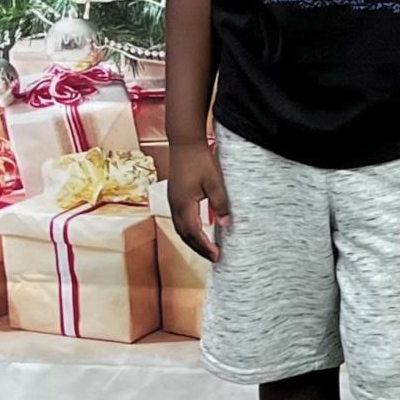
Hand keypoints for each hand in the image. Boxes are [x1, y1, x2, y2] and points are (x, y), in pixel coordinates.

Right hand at [167, 142, 228, 262]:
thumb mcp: (215, 182)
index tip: (217, 256)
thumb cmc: (200, 160)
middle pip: (184, 234)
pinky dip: (189, 230)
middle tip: (213, 257)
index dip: (205, 247)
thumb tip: (226, 224)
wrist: (185, 142)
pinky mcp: (175, 196)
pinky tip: (198, 230)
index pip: (194, 233)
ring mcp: (173, 201)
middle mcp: (175, 205)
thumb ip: (221, 203)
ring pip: (180, 228)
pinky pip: (179, 219)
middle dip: (198, 248)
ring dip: (192, 240)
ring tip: (206, 249)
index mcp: (184, 204)